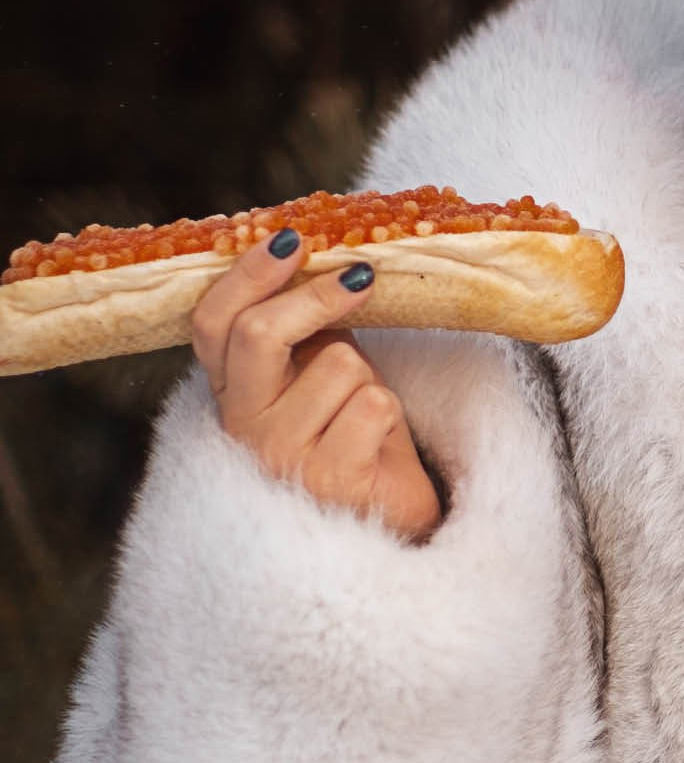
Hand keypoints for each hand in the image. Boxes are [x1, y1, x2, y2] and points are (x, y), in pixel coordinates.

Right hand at [192, 229, 443, 543]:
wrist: (390, 522)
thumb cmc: (355, 438)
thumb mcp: (321, 375)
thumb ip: (305, 331)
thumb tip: (314, 255)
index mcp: (233, 396)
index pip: (213, 324)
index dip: (246, 276)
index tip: (290, 240)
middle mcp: (244, 430)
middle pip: (260, 334)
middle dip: (316, 298)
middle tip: (361, 279)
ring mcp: (284, 460)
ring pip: (339, 365)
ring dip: (370, 379)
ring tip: (368, 415)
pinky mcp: (332, 483)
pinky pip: (373, 404)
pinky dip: (392, 412)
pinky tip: (381, 445)